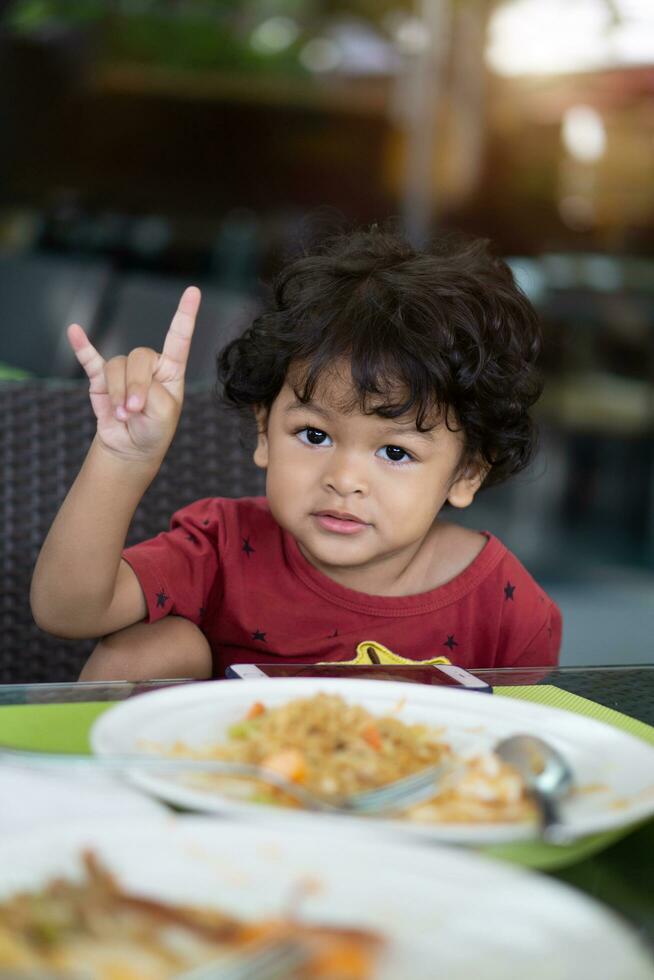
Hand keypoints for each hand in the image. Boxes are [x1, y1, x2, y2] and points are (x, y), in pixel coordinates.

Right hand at [67, 286, 200, 462]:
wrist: (132, 447)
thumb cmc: (155, 428)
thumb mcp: (164, 413)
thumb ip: (151, 392)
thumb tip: (126, 384)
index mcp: (170, 369)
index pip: (179, 339)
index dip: (185, 315)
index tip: (193, 291)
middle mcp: (148, 365)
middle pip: (138, 356)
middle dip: (135, 386)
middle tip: (135, 410)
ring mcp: (124, 369)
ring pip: (116, 367)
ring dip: (118, 394)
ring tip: (123, 415)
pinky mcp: (101, 378)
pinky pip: (90, 358)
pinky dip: (82, 346)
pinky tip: (74, 331)